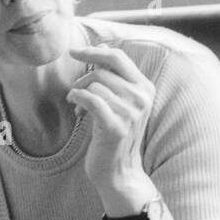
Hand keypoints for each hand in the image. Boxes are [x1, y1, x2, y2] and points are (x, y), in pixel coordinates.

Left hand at [67, 44, 155, 194]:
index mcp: (145, 89)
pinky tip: (76, 111)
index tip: (74, 52)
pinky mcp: (116, 127)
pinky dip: (78, 100)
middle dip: (84, 80)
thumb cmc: (114, 135)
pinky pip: (90, 99)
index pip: (118, 58)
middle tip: (77, 95)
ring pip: (95, 85)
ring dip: (80, 94)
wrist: (118, 172)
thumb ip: (115, 77)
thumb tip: (102, 47)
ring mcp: (131, 113)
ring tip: (80, 109)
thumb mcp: (120, 102)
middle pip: (103, 72)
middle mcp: (142, 99)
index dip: (93, 51)